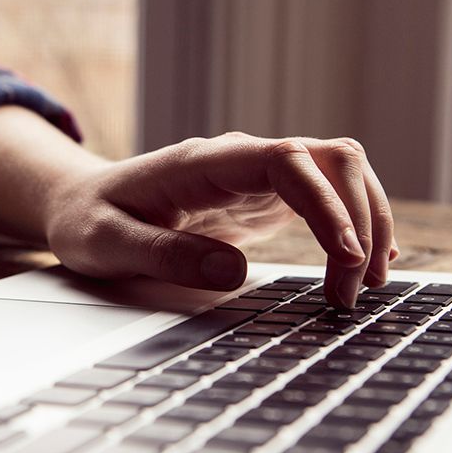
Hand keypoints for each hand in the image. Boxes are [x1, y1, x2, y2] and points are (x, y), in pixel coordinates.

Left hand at [44, 132, 397, 307]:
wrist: (83, 203)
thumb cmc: (90, 220)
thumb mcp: (107, 243)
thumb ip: (164, 254)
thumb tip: (233, 272)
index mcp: (204, 161)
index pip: (287, 161)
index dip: (326, 204)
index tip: (346, 257)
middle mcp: (241, 159)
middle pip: (331, 160)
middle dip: (359, 221)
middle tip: (351, 292)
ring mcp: (258, 176)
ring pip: (339, 174)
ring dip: (367, 222)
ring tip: (368, 284)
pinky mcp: (265, 198)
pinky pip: (327, 198)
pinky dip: (355, 226)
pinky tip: (365, 264)